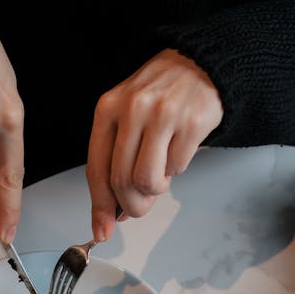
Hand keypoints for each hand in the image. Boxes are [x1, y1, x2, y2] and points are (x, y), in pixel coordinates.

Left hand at [86, 48, 222, 241]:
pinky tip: (177, 150)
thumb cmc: (158, 95)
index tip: (103, 229)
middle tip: (140, 207)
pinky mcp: (192, 121)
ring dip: (156, 189)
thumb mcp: (126, 117)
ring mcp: (163, 114)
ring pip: (148, 180)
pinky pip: (178, 167)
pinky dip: (177, 168)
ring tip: (160, 174)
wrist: (198, 63)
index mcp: (107, 109)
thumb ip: (116, 160)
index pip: (97, 169)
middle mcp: (132, 109)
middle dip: (132, 205)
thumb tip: (112, 212)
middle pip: (122, 181)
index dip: (100, 207)